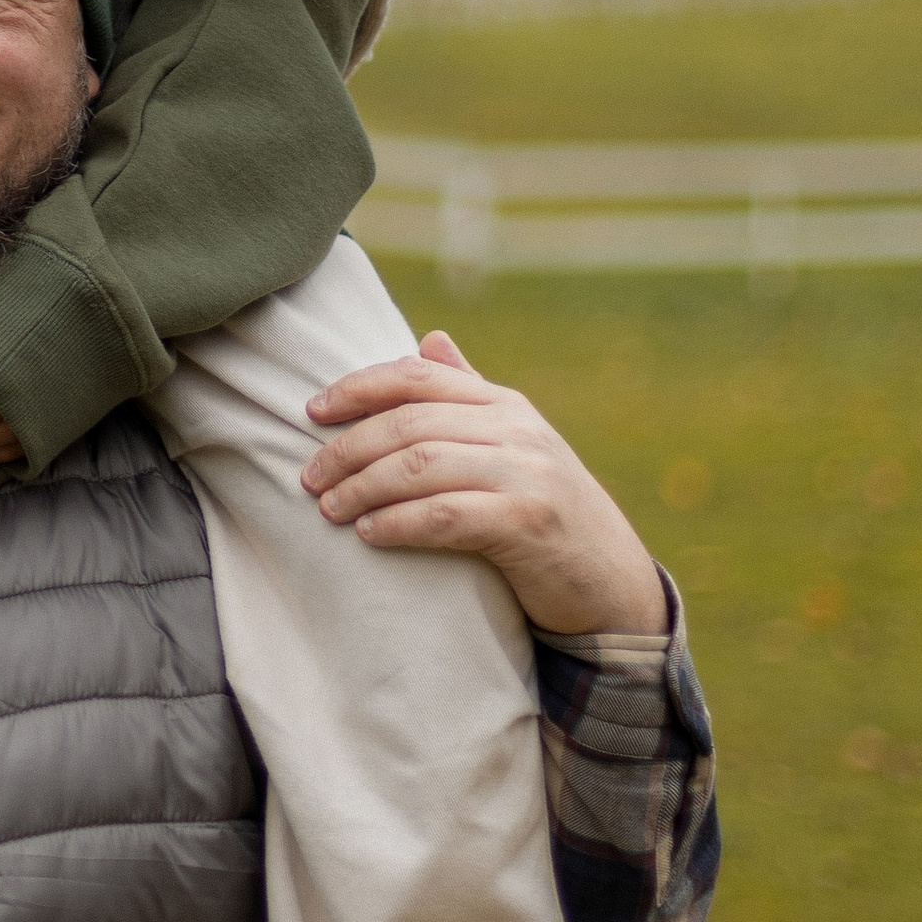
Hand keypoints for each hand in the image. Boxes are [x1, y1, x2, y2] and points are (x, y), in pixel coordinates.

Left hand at [300, 332, 667, 637]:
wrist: (612, 581)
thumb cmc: (547, 511)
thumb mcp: (514, 444)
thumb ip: (470, 394)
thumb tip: (429, 339)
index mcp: (504, 404)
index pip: (416, 377)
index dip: (358, 388)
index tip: (312, 411)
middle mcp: (516, 430)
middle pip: (409, 423)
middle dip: (348, 448)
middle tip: (309, 478)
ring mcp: (525, 474)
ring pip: (420, 466)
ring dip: (363, 487)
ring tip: (328, 509)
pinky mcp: (527, 523)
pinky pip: (446, 515)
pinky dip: (399, 523)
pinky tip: (369, 534)